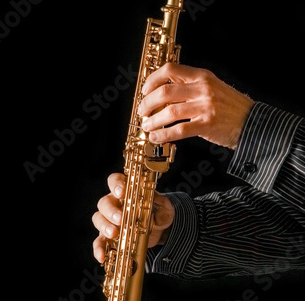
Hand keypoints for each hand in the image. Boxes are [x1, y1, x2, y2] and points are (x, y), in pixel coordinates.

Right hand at [92, 173, 174, 262]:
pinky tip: (102, 257)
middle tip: (120, 219)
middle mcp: (114, 205)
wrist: (161, 232)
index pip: (115, 181)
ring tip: (114, 234)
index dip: (115, 185)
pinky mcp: (109, 238)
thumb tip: (157, 198)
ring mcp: (109, 222)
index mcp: (126, 192)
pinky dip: (99, 249)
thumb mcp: (165, 207)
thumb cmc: (159, 214)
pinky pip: (100, 242)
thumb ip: (162, 202)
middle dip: (110, 211)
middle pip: (104, 203)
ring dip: (104, 227)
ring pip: (99, 220)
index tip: (121, 192)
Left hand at [139, 63, 254, 149]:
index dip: (152, 79)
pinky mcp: (206, 125)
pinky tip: (156, 137)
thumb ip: (191, 87)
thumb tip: (164, 93)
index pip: (170, 69)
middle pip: (165, 91)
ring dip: (153, 120)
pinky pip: (179, 130)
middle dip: (147, 103)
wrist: (252, 122)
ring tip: (147, 126)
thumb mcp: (212, 87)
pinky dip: (163, 134)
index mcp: (202, 76)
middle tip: (142, 111)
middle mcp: (203, 88)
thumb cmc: (231, 107)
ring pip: (169, 112)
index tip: (144, 90)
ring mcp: (205, 106)